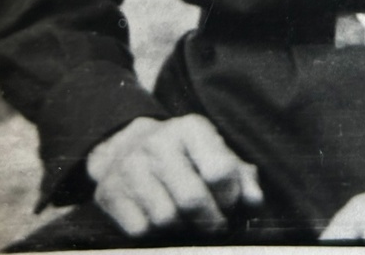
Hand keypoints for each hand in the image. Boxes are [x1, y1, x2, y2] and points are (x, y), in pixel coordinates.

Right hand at [86, 114, 262, 236]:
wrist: (125, 145)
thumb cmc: (183, 154)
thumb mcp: (213, 152)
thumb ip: (241, 176)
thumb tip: (255, 202)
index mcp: (191, 128)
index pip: (219, 171)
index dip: (229, 196)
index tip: (228, 204)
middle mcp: (158, 142)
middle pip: (191, 199)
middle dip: (210, 222)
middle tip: (214, 226)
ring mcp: (130, 166)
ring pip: (165, 219)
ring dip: (182, 229)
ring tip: (188, 222)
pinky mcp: (109, 192)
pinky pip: (139, 231)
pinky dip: (155, 235)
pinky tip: (162, 223)